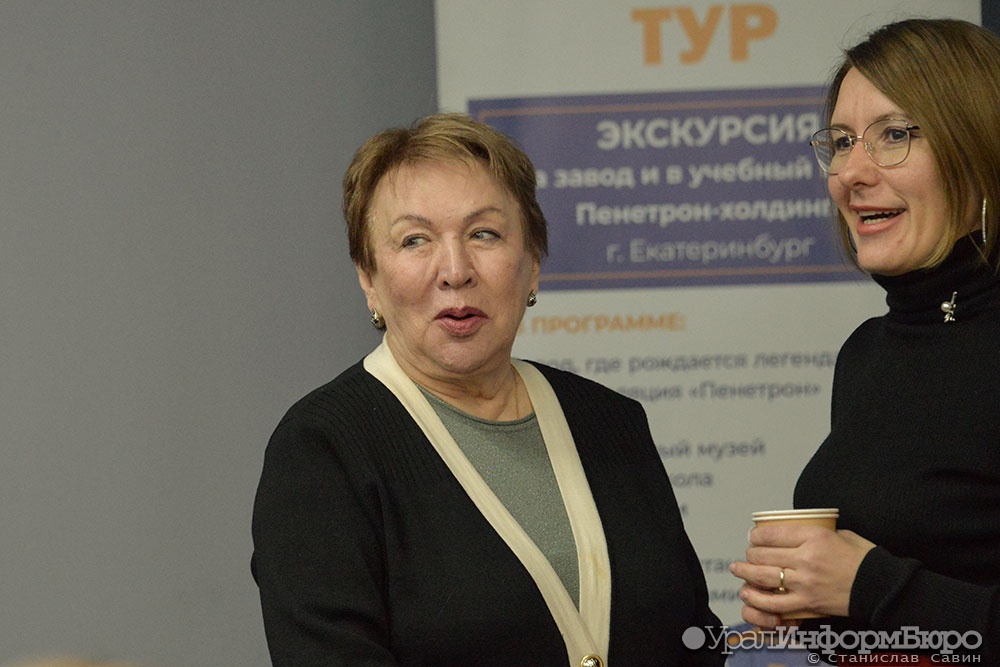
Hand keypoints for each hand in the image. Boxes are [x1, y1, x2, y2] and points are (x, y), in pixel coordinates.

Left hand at [729, 525, 874, 626]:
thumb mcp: (841, 534)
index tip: (753, 537)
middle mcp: (806, 558)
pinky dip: (757, 599)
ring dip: (745, 572)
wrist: (881, 587)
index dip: (756, 535)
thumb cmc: (864, 559)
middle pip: (764, 554)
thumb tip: (797, 530)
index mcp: (814, 537)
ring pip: (764, 576)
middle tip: (747, 553)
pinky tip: (747, 593)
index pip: (772, 533)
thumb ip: (817, 531)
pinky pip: (775, 603)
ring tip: (737, 569)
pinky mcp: (808, 602)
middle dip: (750, 553)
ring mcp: (806, 582)